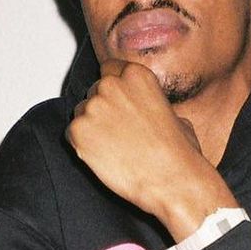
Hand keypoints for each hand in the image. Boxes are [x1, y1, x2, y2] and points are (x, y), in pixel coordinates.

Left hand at [66, 62, 234, 239]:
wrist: (170, 179)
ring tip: (113, 149)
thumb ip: (152, 106)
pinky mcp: (78, 131)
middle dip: (101, 110)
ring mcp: (92, 107)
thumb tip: (148, 113)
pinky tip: (104, 158)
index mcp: (136, 75)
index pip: (110, 70)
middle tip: (116, 133)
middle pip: (93, 92)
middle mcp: (110, 85)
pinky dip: (82, 146)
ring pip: (81, 113)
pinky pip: (72, 135)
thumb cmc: (178, 153)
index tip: (115, 103)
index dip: (112, 89)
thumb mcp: (175, 116)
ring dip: (91, 128)